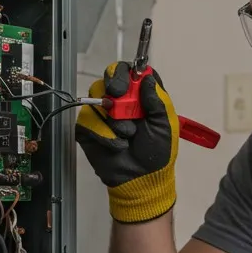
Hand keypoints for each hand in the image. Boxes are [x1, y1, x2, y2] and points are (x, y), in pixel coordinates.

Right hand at [74, 62, 178, 222]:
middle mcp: (120, 102)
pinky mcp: (87, 130)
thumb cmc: (157, 153)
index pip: (129, 72)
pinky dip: (103, 133)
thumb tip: (147, 77)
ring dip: (114, 118)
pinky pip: (87, 120)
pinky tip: (116, 145)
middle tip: (118, 96)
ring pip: (96, 98)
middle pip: (108, 78)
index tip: (129, 80)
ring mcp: (102, 115)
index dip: (126, 72)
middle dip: (113, 84)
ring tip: (128, 135)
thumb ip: (156, 100)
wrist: (141, 180)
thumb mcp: (164, 125)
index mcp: (139, 97)